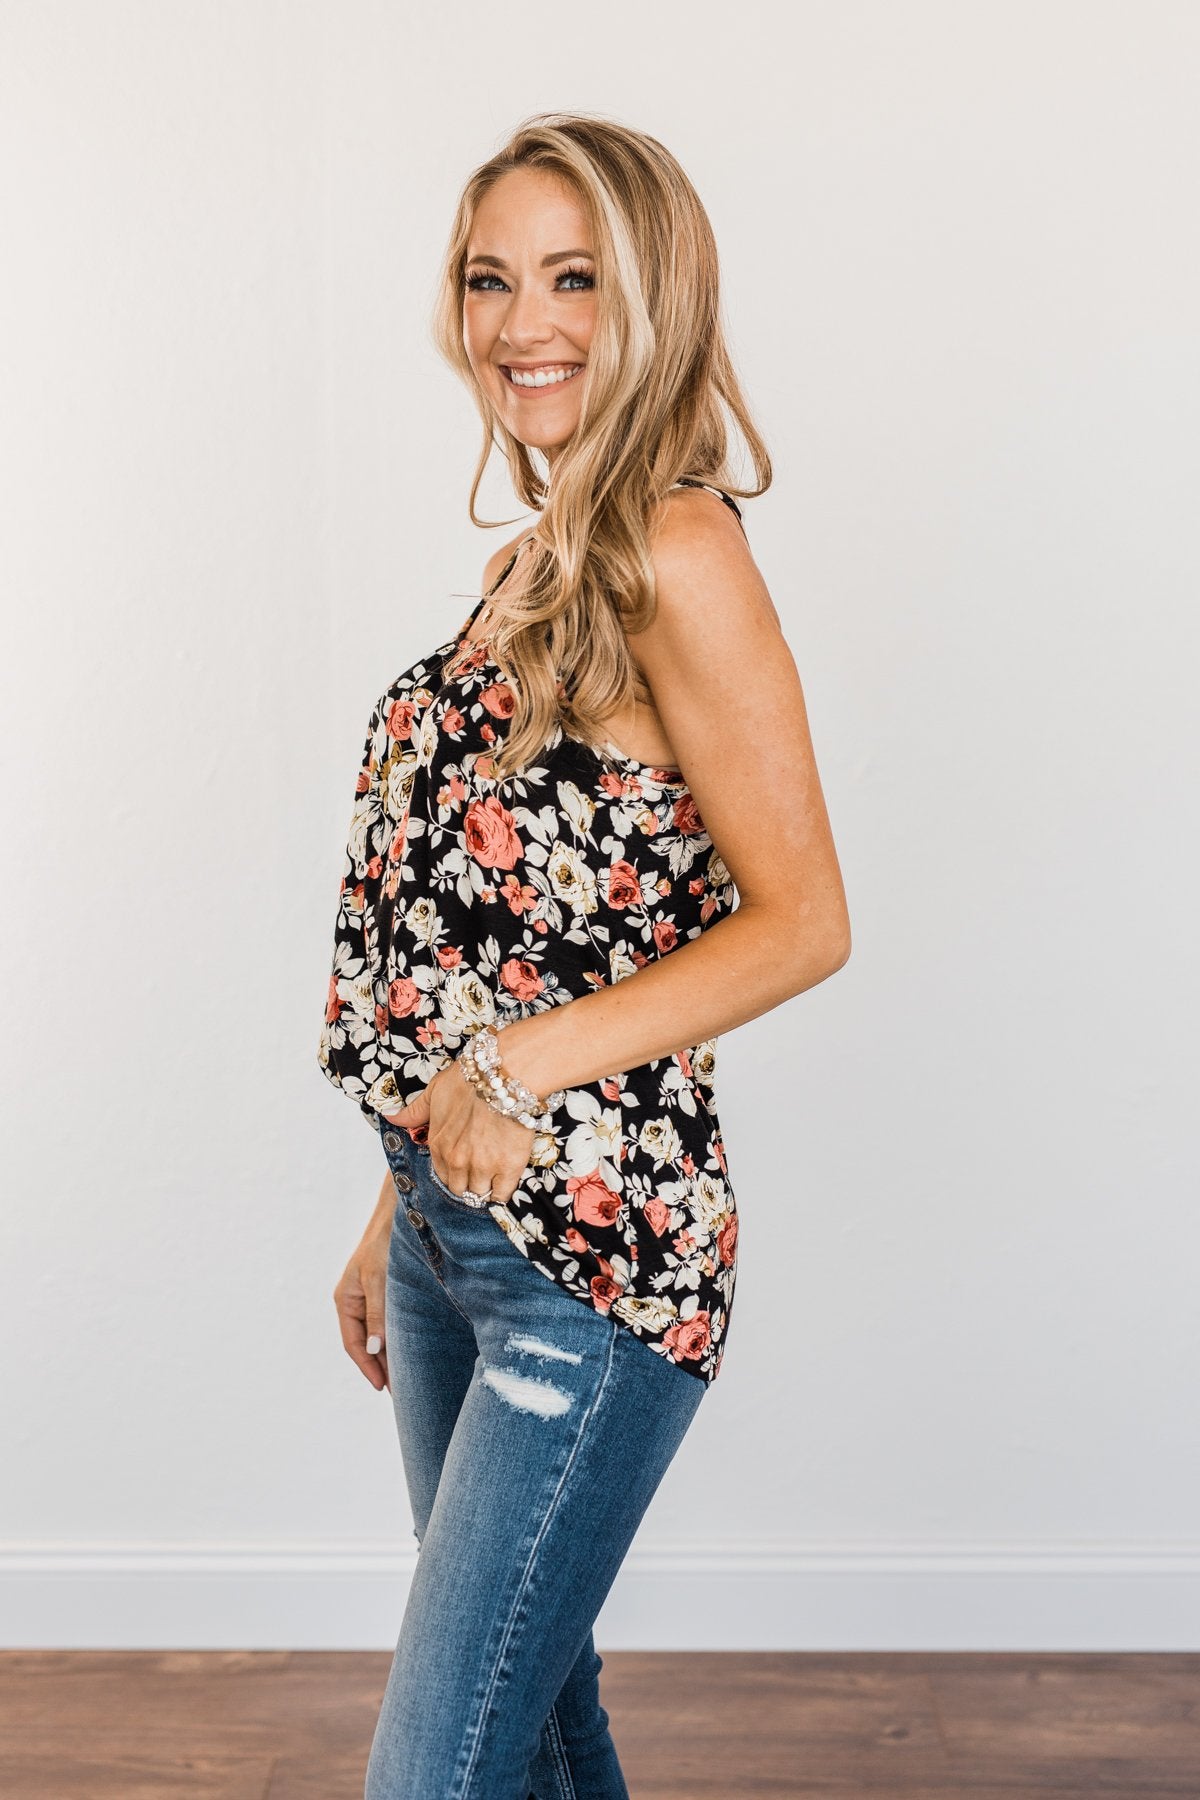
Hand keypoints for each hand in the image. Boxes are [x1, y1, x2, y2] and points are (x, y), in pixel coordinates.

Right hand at [332, 1179, 393, 1392]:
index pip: (354, 1344)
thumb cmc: (385, 1242)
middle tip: (399, 1391)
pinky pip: (388, 1321)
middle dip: (380, 1366)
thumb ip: (377, 1314)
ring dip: (389, 1354)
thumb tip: (376, 1349)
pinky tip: (411, 1347)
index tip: (383, 1388)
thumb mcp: (378, 1279)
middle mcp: (355, 1300)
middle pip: (366, 1343)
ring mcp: (369, 1295)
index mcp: (345, 1299)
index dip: (368, 1367)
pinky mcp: (386, 1290)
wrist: (399, 1211)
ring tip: (406, 1377)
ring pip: (378, 1334)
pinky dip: (396, 1336)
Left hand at [381, 1058, 535, 1206]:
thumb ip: (414, 1111)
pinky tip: (505, 1179)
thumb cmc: (469, 1080)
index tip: (463, 1166)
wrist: (502, 1076)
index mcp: (438, 1146)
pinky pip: (501, 1195)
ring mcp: (483, 1167)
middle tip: (480, 1171)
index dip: (453, 1172)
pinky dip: (502, 1191)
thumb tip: (390, 1116)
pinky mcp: (508, 1167)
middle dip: (467, 1183)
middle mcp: (457, 1161)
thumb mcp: (435, 1092)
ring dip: (484, 1188)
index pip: (441, 1176)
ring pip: (478, 1194)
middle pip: (459, 1189)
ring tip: (494, 1175)